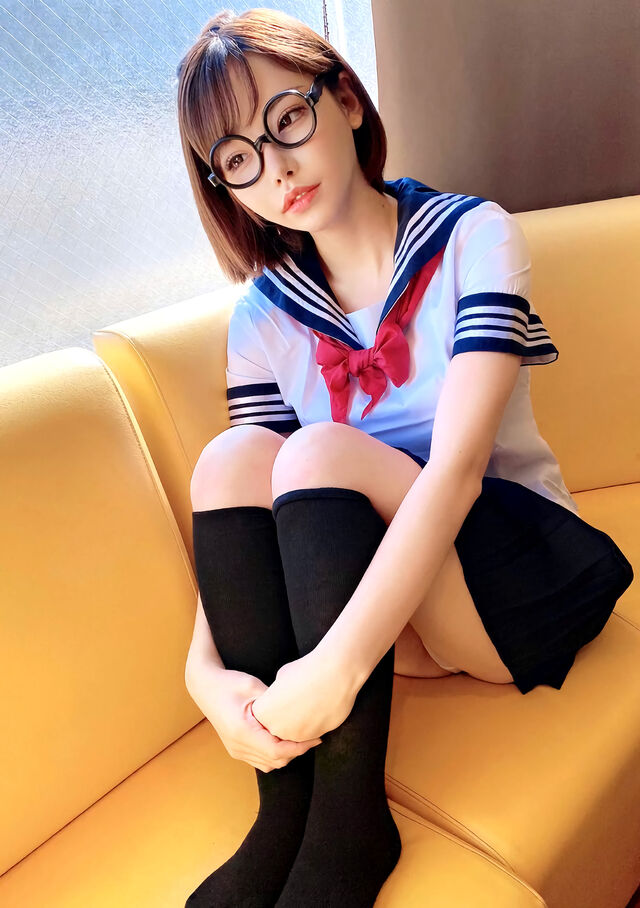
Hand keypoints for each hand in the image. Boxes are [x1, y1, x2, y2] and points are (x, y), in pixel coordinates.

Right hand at [189, 665, 322, 772]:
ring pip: (268, 765)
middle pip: (275, 761)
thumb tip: (298, 711)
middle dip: (296, 752)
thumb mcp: (254, 687)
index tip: (315, 737)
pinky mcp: (235, 749)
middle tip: (313, 736)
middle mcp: (237, 746)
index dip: (299, 747)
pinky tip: (284, 740)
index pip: (277, 751)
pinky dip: (275, 755)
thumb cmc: (229, 682)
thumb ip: (274, 703)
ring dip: (286, 755)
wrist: (204, 686)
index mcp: (242, 731)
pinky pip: (260, 761)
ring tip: (301, 739)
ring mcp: (235, 750)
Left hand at [250, 646, 360, 741]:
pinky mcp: (315, 736)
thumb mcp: (281, 677)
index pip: (262, 715)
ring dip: (299, 722)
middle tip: (296, 700)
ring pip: (294, 732)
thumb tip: (281, 697)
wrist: (334, 674)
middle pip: (277, 726)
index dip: (272, 703)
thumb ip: (277, 693)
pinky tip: (319, 708)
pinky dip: (313, 724)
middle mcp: (278, 729)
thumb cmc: (305, 670)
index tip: (282, 694)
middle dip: (284, 716)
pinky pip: (310, 733)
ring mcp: (297, 735)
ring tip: (308, 703)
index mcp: (264, 713)